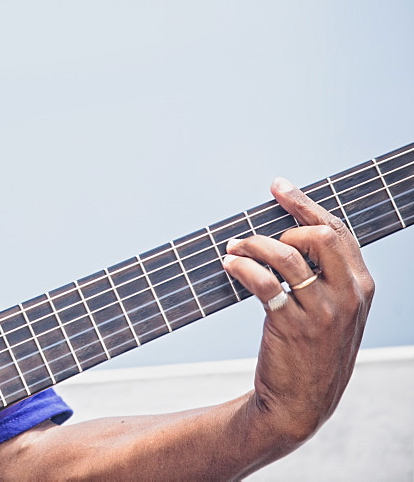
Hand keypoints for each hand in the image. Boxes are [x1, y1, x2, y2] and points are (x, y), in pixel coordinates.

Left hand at [222, 177, 374, 446]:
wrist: (300, 403)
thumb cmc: (312, 351)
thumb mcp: (333, 312)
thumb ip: (326, 276)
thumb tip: (294, 231)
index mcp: (361, 287)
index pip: (338, 231)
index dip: (305, 204)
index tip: (278, 187)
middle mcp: (347, 296)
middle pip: (320, 235)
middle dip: (283, 221)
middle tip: (253, 232)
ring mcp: (321, 312)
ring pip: (286, 255)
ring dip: (252, 244)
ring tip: (232, 248)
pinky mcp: (291, 325)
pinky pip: (264, 281)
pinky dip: (242, 266)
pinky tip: (229, 264)